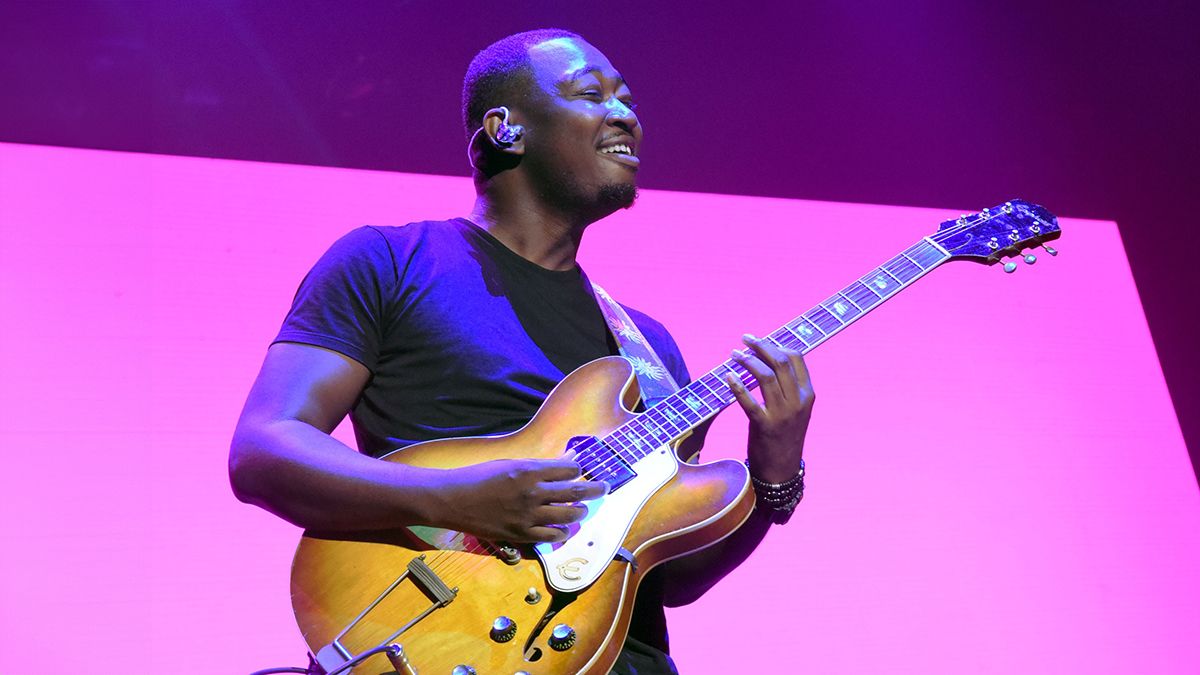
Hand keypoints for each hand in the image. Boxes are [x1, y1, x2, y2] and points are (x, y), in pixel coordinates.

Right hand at [439, 457, 607, 542]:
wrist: (453, 499)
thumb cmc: (478, 477)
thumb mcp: (509, 464)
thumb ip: (538, 466)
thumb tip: (564, 461)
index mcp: (529, 470)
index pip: (568, 469)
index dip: (579, 468)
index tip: (583, 469)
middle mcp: (533, 493)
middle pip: (576, 491)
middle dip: (595, 489)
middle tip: (604, 488)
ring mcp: (528, 516)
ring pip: (568, 516)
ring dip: (580, 512)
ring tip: (582, 509)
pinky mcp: (521, 534)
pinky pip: (551, 537)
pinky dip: (562, 533)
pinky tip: (563, 529)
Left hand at [725, 334, 815, 483]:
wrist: (781, 469)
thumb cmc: (784, 435)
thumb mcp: (795, 409)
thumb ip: (788, 386)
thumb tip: (769, 357)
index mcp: (807, 394)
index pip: (796, 357)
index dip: (776, 344)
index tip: (759, 340)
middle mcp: (797, 402)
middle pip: (780, 362)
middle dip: (761, 346)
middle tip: (745, 339)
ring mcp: (782, 414)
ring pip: (766, 376)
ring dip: (747, 360)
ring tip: (734, 354)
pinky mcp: (764, 426)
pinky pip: (749, 401)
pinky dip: (737, 386)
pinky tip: (728, 376)